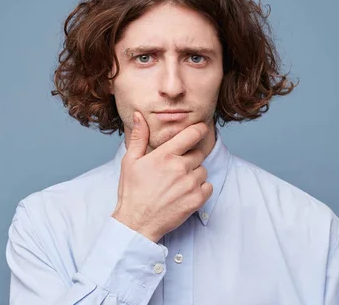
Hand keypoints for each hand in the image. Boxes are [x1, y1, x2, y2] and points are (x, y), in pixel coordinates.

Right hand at [111, 111, 213, 242]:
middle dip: (191, 157)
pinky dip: (200, 189)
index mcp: (165, 155)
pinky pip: (208, 187)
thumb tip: (139, 116)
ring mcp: (190, 184)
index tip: (201, 129)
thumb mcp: (130, 161)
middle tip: (176, 168)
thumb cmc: (132, 192)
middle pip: (199, 153)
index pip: (192, 134)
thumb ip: (138, 136)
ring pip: (203, 171)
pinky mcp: (196, 200)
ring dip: (195, 175)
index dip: (199, 129)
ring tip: (178, 183)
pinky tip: (185, 193)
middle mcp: (180, 167)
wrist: (137, 222)